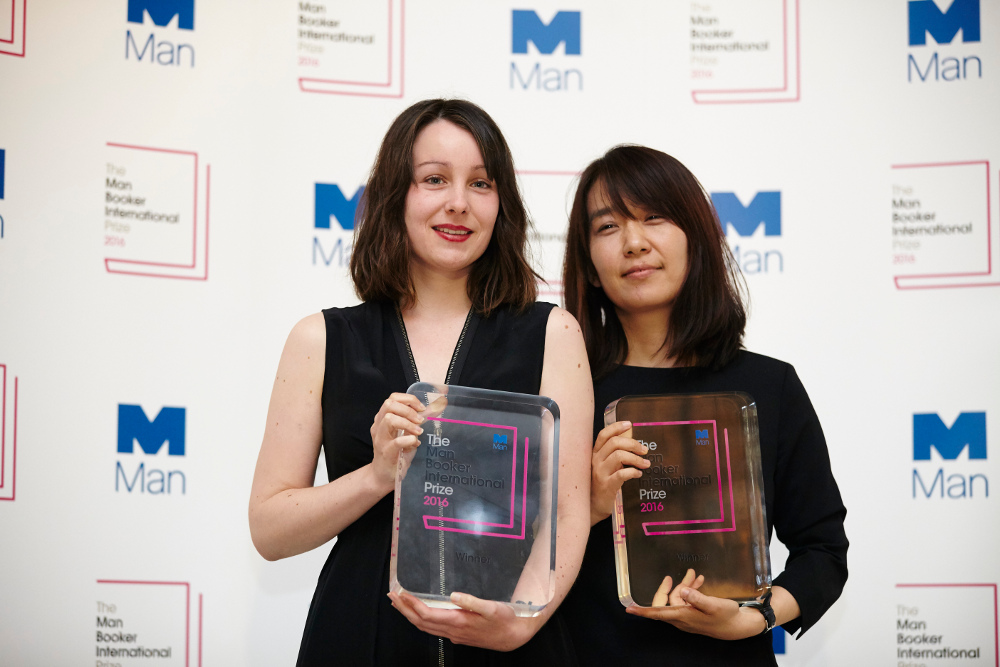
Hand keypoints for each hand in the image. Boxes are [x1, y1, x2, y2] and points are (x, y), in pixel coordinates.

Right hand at [369, 393, 424, 490]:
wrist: (382, 475)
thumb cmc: (395, 454)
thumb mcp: (404, 434)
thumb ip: (412, 423)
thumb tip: (429, 412)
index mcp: (382, 419)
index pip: (392, 398)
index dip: (409, 400)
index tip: (421, 408)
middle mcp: (379, 426)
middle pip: (389, 404)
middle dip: (408, 409)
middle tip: (420, 419)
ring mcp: (381, 439)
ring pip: (389, 419)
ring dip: (408, 422)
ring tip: (418, 431)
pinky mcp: (386, 452)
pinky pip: (396, 441)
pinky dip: (409, 439)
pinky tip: (415, 443)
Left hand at [388, 591, 533, 651]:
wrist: (513, 637)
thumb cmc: (504, 620)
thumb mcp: (492, 608)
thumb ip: (472, 601)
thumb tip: (454, 595)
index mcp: (458, 621)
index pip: (427, 614)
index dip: (412, 604)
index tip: (401, 593)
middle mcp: (453, 630)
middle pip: (421, 622)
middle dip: (404, 609)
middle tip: (392, 596)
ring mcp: (454, 635)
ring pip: (425, 627)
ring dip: (410, 615)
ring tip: (399, 604)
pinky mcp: (458, 635)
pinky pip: (433, 629)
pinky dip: (421, 620)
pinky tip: (419, 615)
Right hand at [591, 421, 648, 523]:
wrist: (593, 506)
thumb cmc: (602, 484)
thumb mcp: (605, 466)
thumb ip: (614, 455)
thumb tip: (633, 444)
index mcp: (595, 454)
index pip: (603, 435)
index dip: (616, 427)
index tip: (630, 424)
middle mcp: (596, 460)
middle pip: (614, 443)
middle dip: (633, 444)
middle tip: (644, 450)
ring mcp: (600, 473)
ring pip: (619, 456)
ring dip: (636, 458)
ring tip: (646, 463)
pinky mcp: (606, 485)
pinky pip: (622, 474)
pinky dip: (633, 472)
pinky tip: (638, 474)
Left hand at [626, 569, 766, 639]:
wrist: (738, 626)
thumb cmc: (725, 616)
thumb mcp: (713, 605)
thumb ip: (697, 598)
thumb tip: (682, 590)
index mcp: (682, 616)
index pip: (657, 613)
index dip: (643, 611)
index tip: (629, 609)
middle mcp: (681, 618)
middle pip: (666, 601)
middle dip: (669, 587)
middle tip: (673, 576)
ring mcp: (687, 616)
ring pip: (678, 598)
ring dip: (684, 585)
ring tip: (694, 574)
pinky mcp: (693, 613)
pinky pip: (686, 600)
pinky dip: (690, 590)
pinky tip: (698, 581)